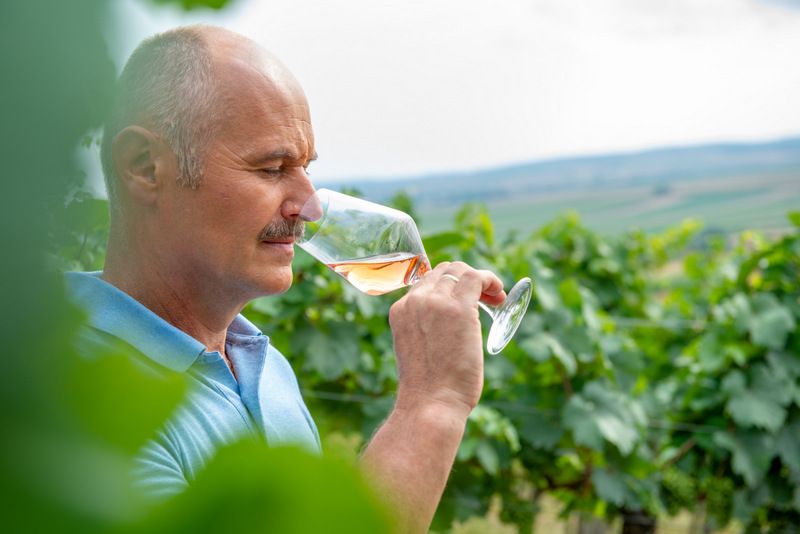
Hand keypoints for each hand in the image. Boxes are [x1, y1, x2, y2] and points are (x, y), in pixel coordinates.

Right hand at [388, 261, 505, 417]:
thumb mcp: (419, 350)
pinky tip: (499, 294)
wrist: (430, 404)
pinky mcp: (458, 308)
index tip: (467, 302)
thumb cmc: (429, 389)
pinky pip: (476, 278)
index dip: (450, 287)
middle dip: (466, 280)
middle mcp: (414, 301)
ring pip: (460, 270)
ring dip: (480, 280)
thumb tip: (454, 326)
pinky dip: (490, 280)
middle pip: (444, 271)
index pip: (427, 282)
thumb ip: (429, 330)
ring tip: (495, 298)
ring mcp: (435, 302)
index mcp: (401, 311)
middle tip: (486, 300)